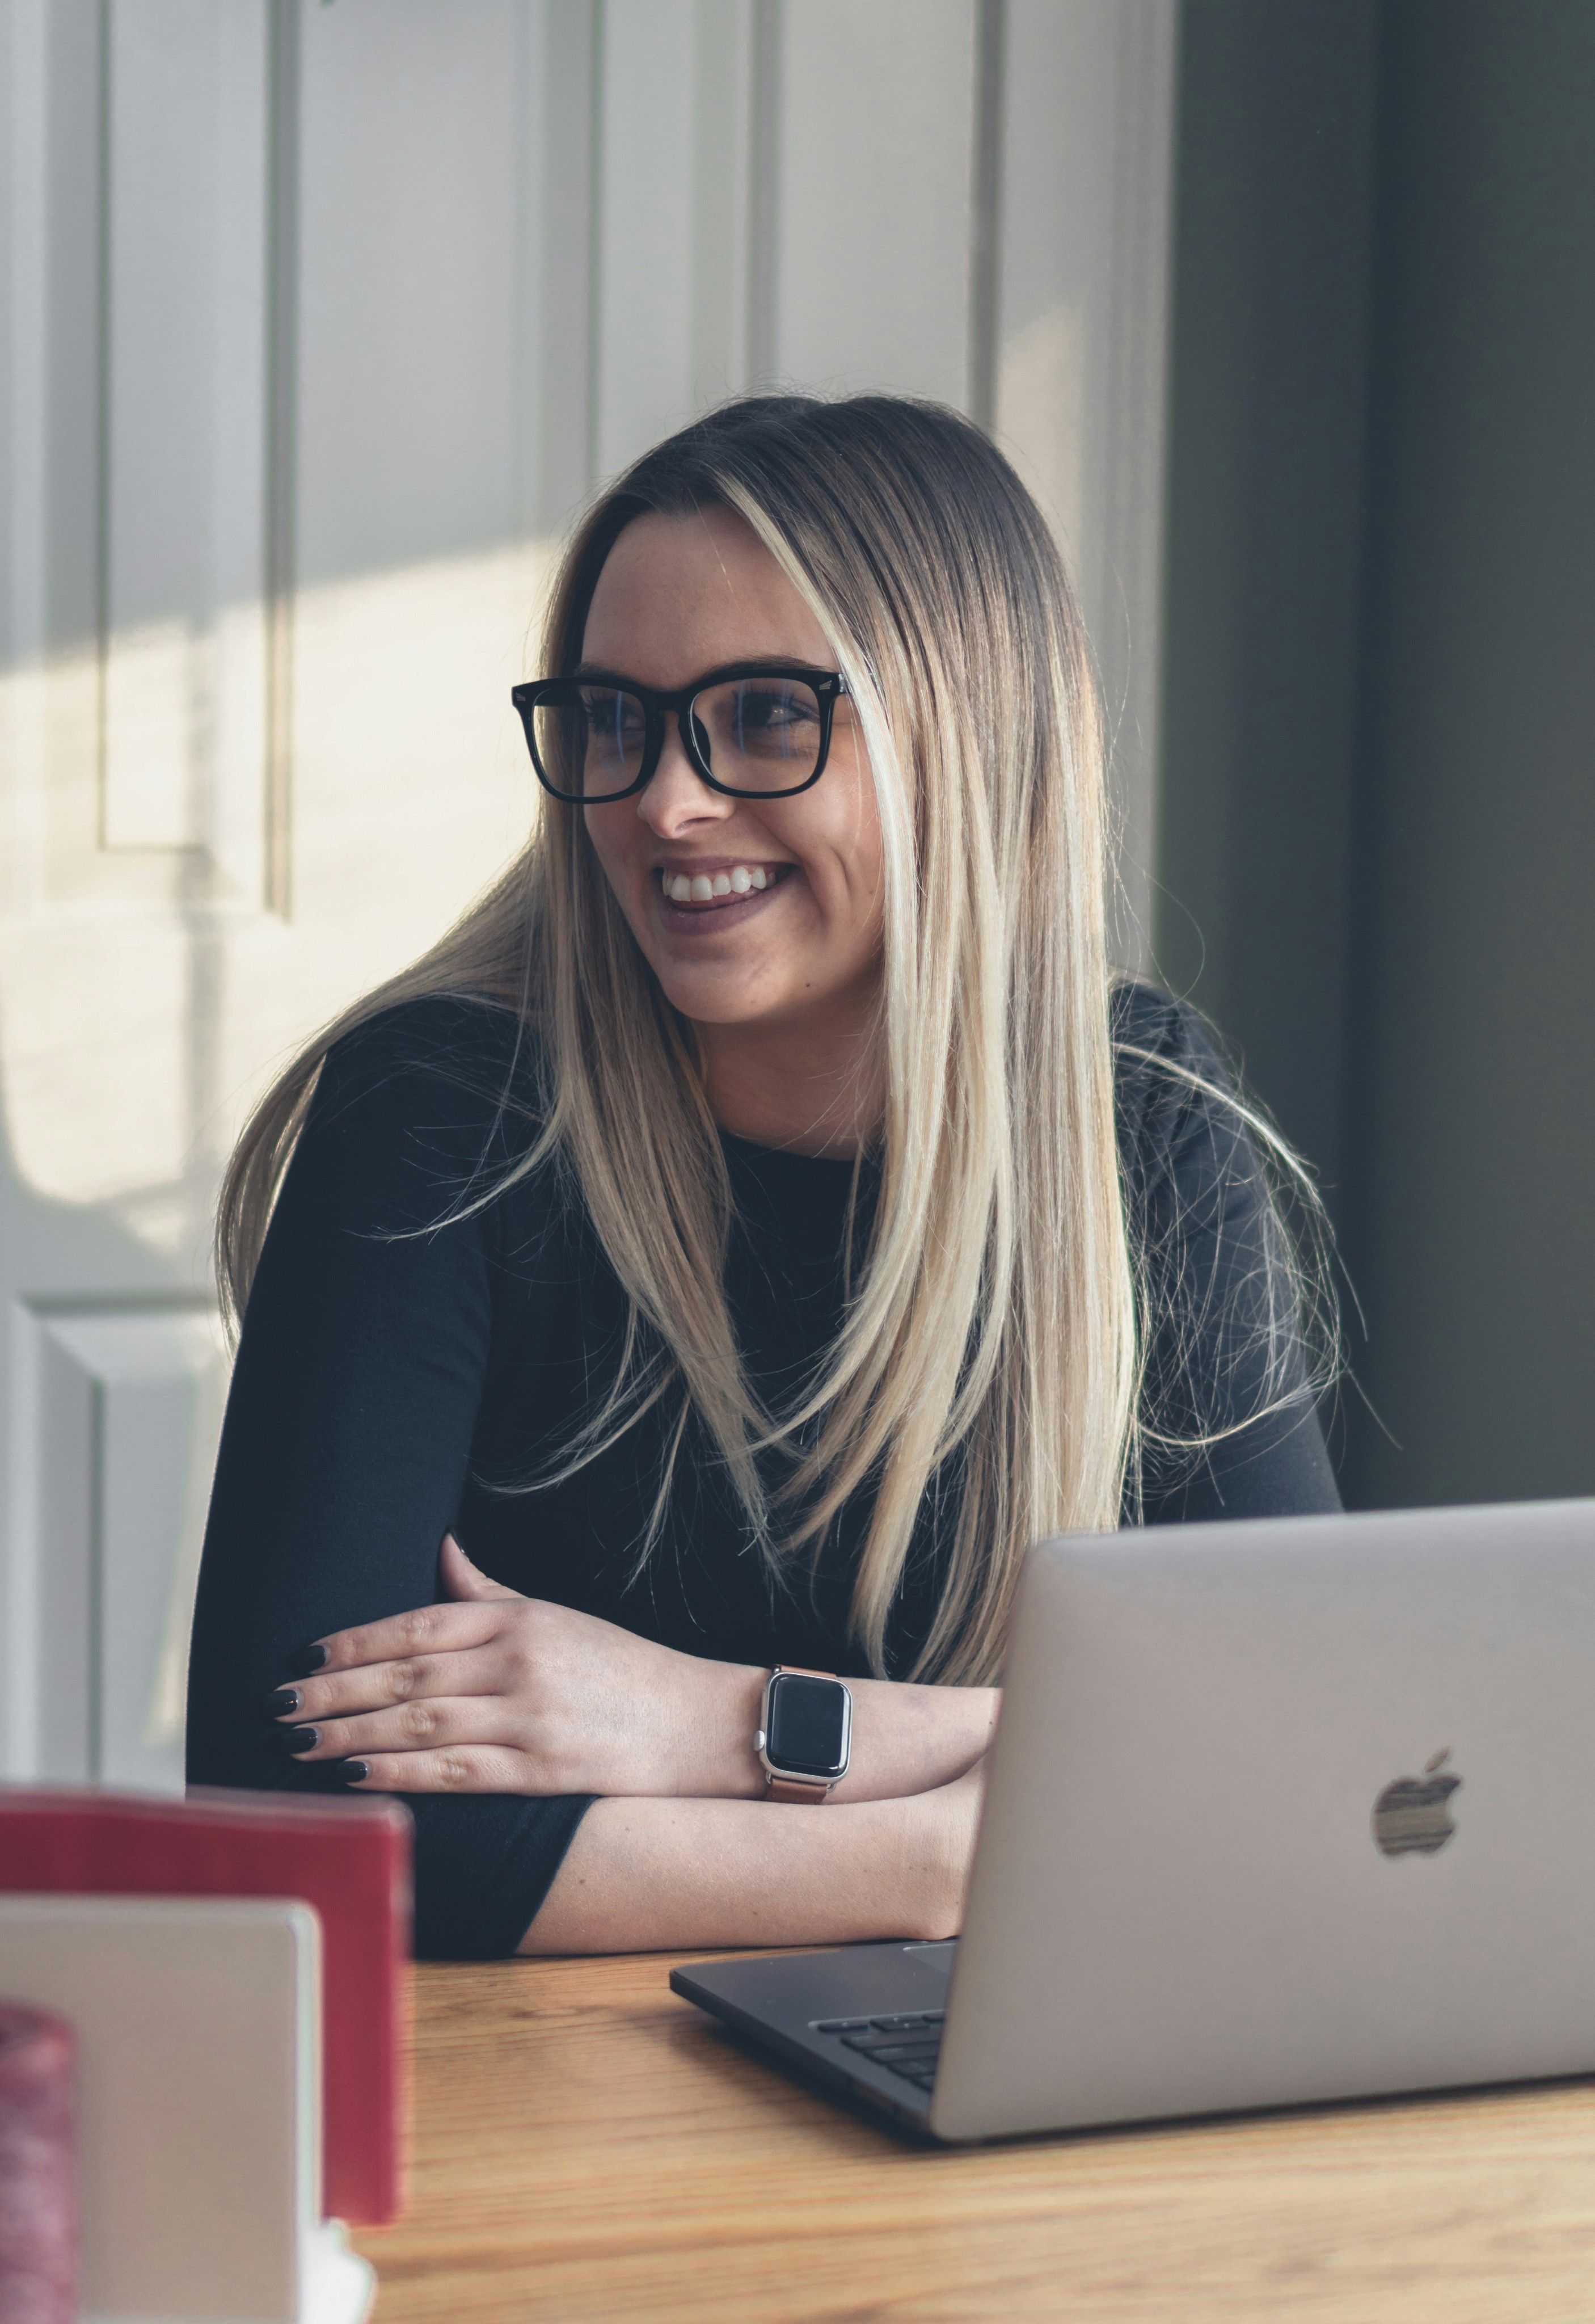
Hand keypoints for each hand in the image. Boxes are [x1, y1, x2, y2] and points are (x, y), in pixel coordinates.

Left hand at [268, 1535, 764, 1797]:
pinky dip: (400, 1773)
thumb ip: (491, 1592)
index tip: (304, 1653)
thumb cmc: (626, 1671)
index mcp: (521, 1619)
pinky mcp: (543, 1771)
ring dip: (350, 1734)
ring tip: (296, 1744)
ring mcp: (530, 1717)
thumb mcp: (559, 1616)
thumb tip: (443, 1549)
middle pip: (407, 1676)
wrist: (702, 1725)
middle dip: (333, 1690)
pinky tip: (355, 1776)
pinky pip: (456, 1771)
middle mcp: (519, 1662)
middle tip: (276, 1703)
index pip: (419, 1623)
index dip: (356, 1641)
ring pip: (420, 1724)